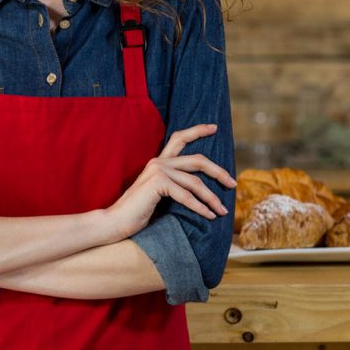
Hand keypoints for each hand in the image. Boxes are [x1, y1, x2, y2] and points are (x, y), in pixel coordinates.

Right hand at [104, 124, 234, 240]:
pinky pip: (187, 196)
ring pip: (195, 182)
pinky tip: (209, 216)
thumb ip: (176, 186)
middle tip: (232, 184)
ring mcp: (158, 170)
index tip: (214, 128)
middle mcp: (159, 161)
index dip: (197, 131)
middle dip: (219, 171)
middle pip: (198, 160)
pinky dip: (200, 207)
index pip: (179, 138)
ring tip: (222, 211)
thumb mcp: (161, 194)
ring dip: (212, 198)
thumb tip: (203, 190)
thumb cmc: (138, 212)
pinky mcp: (157, 182)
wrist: (117, 221)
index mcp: (159, 162)